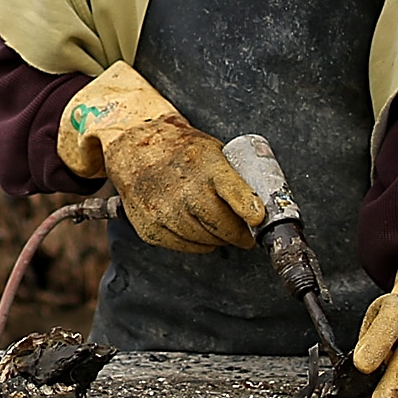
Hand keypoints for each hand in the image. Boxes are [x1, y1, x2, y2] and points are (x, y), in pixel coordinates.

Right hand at [103, 115, 261, 251]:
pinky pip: (187, 247)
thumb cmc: (181, 153)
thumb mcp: (212, 152)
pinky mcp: (151, 229)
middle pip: (222, 226)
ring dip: (218, 239)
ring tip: (216, 226)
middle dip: (239, 234)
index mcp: (205, 165)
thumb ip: (234, 179)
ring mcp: (164, 212)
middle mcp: (183, 190)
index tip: (258, 219)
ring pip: (206, 242)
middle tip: (245, 234)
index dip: (247, 206)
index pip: (231, 190)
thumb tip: (262, 210)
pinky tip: (195, 226)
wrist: (135, 150)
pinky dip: (197, 242)